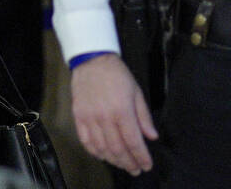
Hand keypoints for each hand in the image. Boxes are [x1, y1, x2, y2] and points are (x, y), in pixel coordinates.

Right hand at [71, 54, 156, 174]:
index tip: (147, 165)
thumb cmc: (118, 75)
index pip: (133, 141)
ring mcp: (90, 118)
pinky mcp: (78, 117)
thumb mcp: (137, 92)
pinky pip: (86, 141)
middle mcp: (105, 117)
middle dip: (129, 163)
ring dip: (113, 160)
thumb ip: (144, 117)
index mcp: (122, 110)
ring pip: (102, 149)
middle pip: (118, 149)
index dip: (141, 157)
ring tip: (122, 164)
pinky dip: (95, 152)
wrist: (92, 60)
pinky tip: (103, 155)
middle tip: (136, 169)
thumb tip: (152, 136)